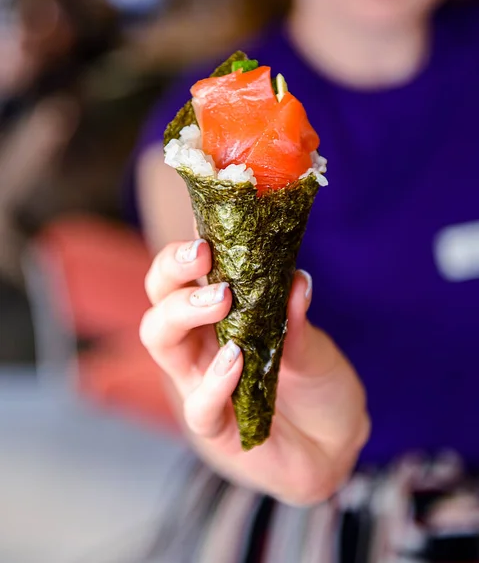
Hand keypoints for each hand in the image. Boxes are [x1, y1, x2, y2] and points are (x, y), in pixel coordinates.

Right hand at [140, 239, 369, 505]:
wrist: (334, 442)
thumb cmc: (316, 383)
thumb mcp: (313, 344)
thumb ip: (297, 318)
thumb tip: (296, 278)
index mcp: (219, 319)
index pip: (182, 277)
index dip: (183, 255)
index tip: (206, 237)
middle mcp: (201, 346)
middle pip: (159, 302)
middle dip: (172, 274)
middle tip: (203, 257)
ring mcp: (201, 384)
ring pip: (162, 343)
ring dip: (184, 313)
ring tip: (221, 300)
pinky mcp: (216, 426)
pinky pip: (199, 405)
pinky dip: (214, 381)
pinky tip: (235, 359)